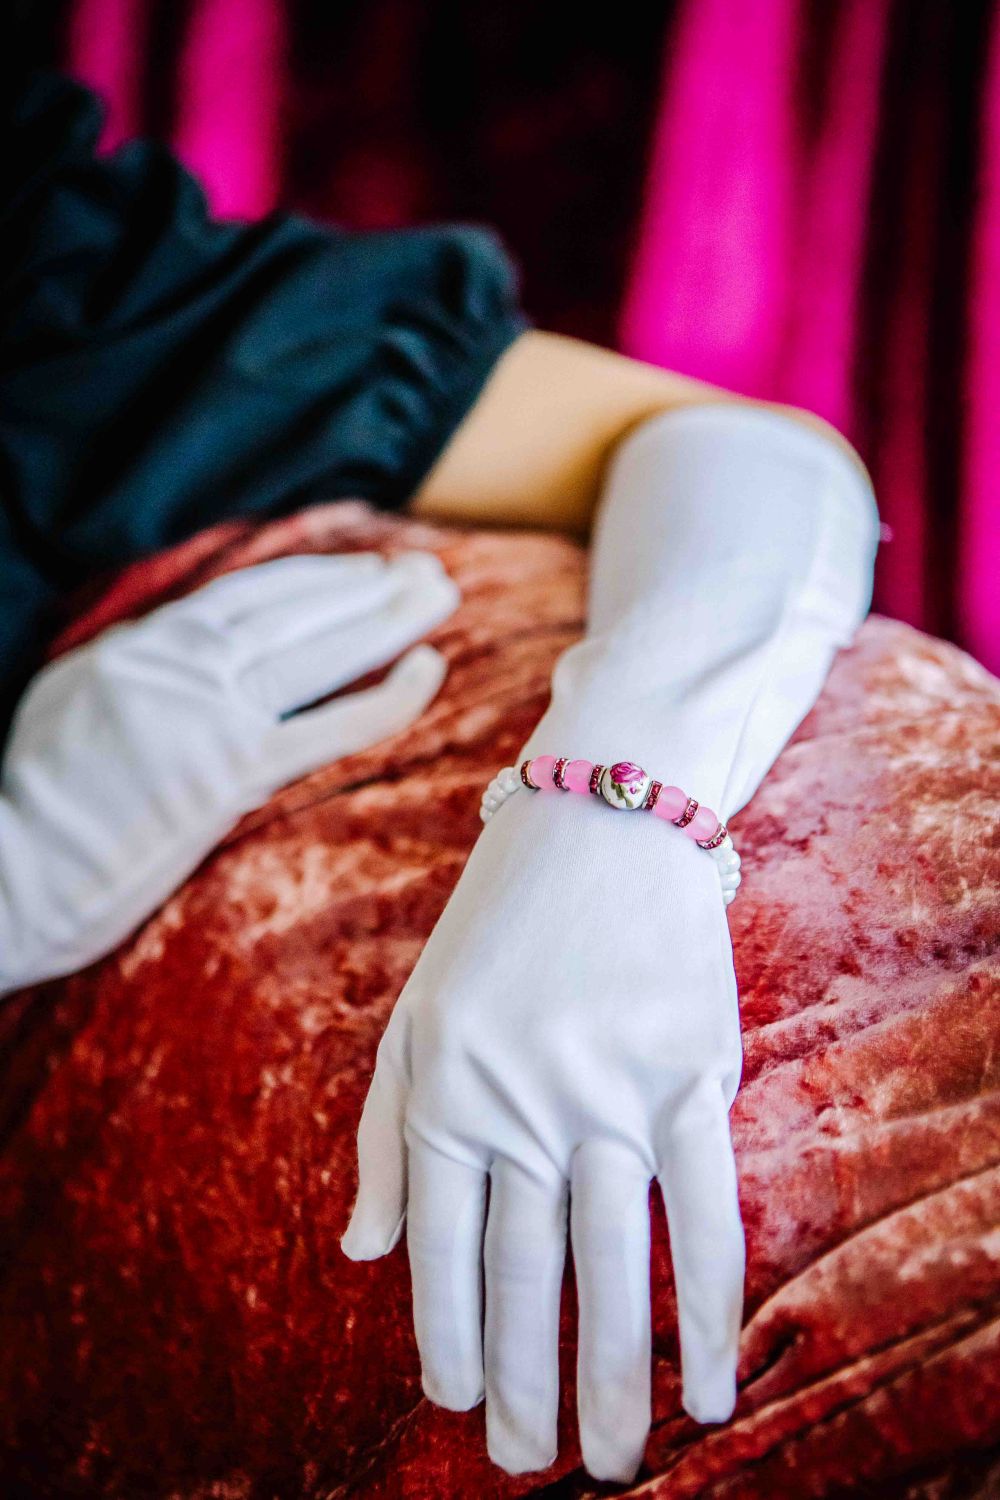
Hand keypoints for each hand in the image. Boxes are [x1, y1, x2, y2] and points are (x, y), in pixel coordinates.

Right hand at [0, 551, 457, 992]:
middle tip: (424, 573)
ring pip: (321, 652)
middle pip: (296, 612)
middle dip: (367, 587)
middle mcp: (181, 664)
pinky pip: (332, 725)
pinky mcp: (232, 774)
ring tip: (438, 595)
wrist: (8, 872)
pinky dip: (388, 695)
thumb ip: (138, 665)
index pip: (249, 595)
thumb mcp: (70, 700)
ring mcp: (210, 715)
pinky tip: (428, 668)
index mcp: (141, 643)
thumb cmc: (33, 802)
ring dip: (390, 620)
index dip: (316, 580)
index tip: (361, 573)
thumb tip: (189, 643)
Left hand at [341, 782, 744, 1482]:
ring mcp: (608, 1092)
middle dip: (523, 1383)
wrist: (601, 818)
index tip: (456, 1407)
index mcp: (444, 1090)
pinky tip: (704, 1381)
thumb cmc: (498, 923)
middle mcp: (521, 1104)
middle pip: (523, 1274)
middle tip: (526, 1463)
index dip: (446, 1339)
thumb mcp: (415, 1016)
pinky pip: (701, 1211)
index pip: (441, 1249)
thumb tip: (363, 1251)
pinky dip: (707, 1307)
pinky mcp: (689, 1075)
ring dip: (612, 1374)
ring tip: (611, 1460)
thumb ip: (389, 1136)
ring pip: (610, 1262)